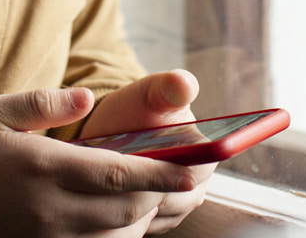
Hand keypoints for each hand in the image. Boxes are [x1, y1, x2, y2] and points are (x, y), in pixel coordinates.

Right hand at [0, 87, 199, 236]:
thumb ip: (45, 102)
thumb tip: (86, 96)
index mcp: (46, 168)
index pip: (120, 174)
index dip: (163, 172)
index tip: (194, 167)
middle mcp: (51, 209)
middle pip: (127, 209)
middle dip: (157, 193)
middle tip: (175, 176)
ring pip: (116, 236)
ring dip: (139, 218)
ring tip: (147, 196)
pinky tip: (116, 221)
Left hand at [80, 70, 216, 233]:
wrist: (114, 127)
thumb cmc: (137, 108)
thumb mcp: (151, 93)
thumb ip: (169, 87)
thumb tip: (184, 83)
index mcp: (205, 156)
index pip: (189, 177)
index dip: (159, 172)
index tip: (131, 160)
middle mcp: (196, 187)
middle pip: (170, 202)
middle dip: (138, 188)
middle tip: (109, 170)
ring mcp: (176, 207)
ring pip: (152, 217)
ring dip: (127, 203)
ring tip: (102, 181)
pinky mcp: (154, 221)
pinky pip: (137, 227)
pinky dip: (118, 217)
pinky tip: (100, 198)